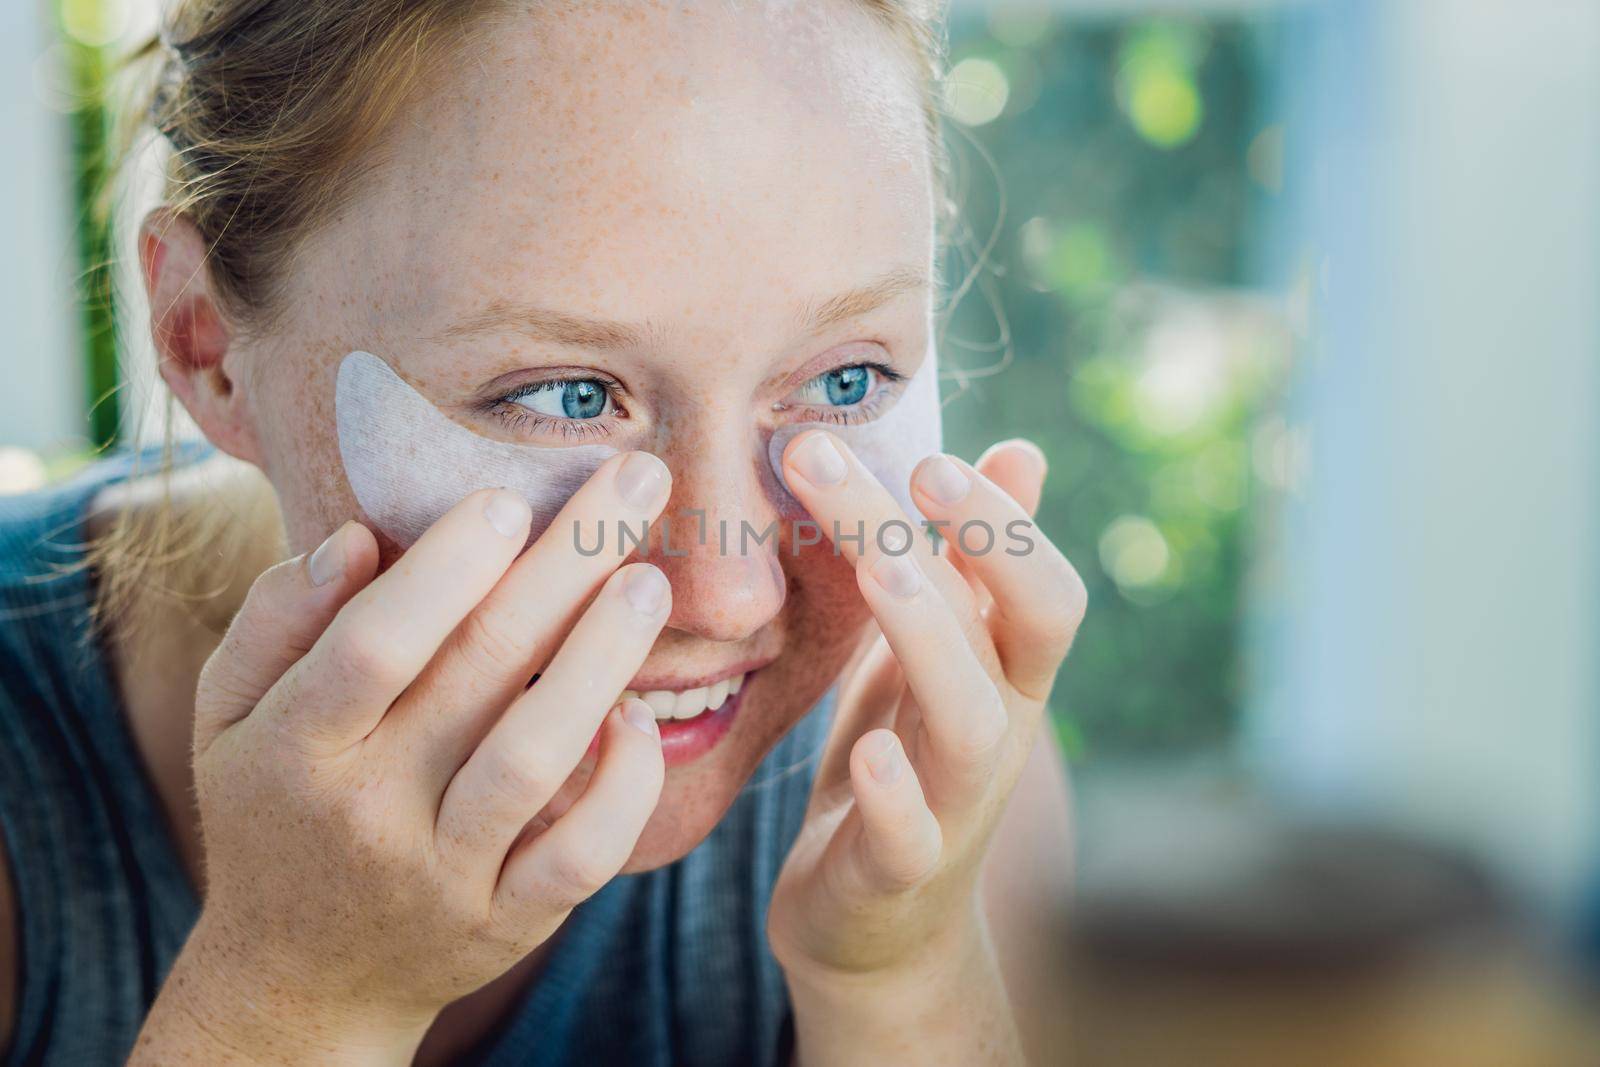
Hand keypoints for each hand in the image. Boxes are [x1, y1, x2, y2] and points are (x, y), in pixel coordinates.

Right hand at [132, 453, 674, 1064]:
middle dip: (563, 564)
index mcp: (295, 746)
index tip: (509, 497)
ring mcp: (442, 872)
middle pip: (475, 673)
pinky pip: (579, 856)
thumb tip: (354, 537)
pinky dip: (622, 786)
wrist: (303, 976)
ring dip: (601, 657)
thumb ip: (277, 621)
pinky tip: (639, 715)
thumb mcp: (231, 716)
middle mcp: (368, 810)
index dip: (447, 566)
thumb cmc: (277, 806)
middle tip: (633, 482)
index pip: (375, 642)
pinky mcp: (507, 920)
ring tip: (648, 580)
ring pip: (532, 758)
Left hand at [767, 434, 1084, 986]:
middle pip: (1011, 628)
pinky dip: (896, 796)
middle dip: (962, 540)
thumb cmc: (904, 765)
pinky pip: (912, 838)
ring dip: (931, 636)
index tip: (928, 455)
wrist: (871, 926)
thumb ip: (974, 564)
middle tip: (877, 465)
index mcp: (1004, 675)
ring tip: (882, 563)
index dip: (1002, 523)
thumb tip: (1021, 450)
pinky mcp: (895, 873)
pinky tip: (867, 750)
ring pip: (972, 722)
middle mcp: (997, 732)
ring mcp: (953, 805)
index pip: (1044, 588)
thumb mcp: (937, 656)